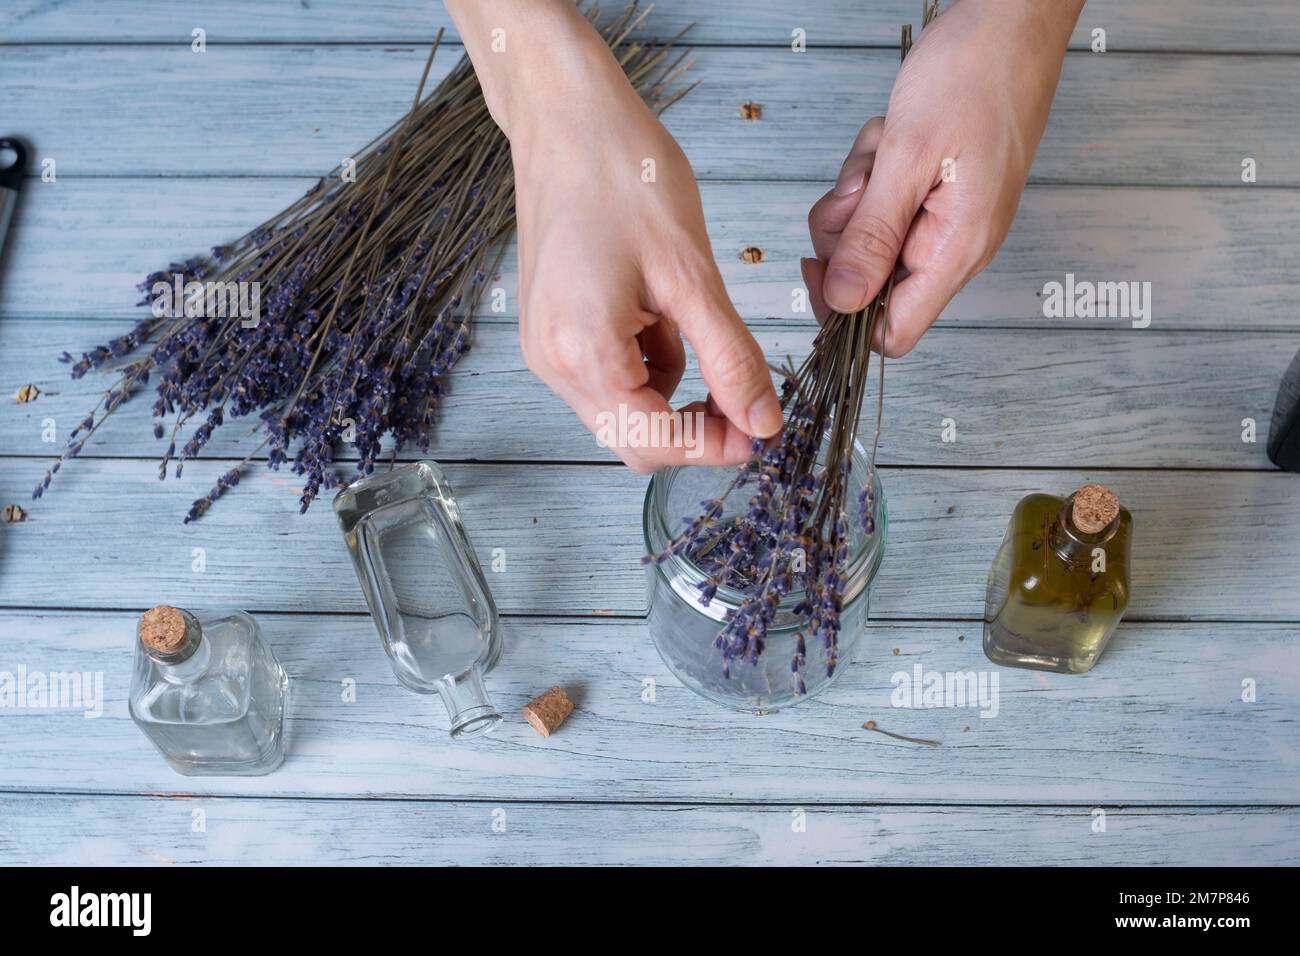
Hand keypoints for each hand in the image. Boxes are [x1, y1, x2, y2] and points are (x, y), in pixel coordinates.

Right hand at [447, 1, 781, 471]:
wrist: (565, 115)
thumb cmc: (622, 174)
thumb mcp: (692, 274)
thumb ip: (730, 358)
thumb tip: (762, 421)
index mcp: (584, 354)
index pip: (656, 441)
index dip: (716, 445)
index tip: (763, 428)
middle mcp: (554, 363)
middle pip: (634, 439)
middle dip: (695, 428)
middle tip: (747, 397)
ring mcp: (546, 347)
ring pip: (623, 409)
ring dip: (673, 393)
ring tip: (700, 329)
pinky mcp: (551, 328)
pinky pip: (609, 373)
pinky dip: (648, 363)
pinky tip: (664, 314)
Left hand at [805, 0, 1081, 353]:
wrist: (1011, 19)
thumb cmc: (977, 75)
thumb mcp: (906, 158)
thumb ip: (871, 237)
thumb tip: (842, 302)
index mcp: (955, 251)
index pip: (892, 333)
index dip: (845, 314)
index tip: (820, 264)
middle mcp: (953, 245)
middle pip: (869, 281)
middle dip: (847, 229)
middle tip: (862, 181)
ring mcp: (944, 218)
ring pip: (868, 234)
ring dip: (859, 191)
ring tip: (884, 147)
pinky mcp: (935, 191)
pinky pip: (882, 200)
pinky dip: (873, 170)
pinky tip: (890, 138)